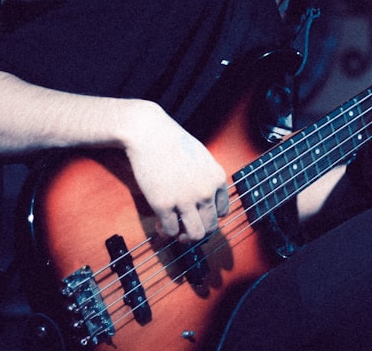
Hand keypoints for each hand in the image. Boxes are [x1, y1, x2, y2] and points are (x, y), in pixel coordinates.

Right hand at [124, 102, 229, 242]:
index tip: (197, 215)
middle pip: (211, 227)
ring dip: (185, 237)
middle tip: (185, 228)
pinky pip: (171, 231)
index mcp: (218, 179)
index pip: (222, 212)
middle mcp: (206, 191)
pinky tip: (159, 225)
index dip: (209, 216)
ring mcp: (185, 199)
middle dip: (198, 230)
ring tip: (176, 231)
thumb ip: (208, 179)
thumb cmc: (173, 142)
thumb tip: (206, 202)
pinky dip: (166, 233)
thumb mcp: (202, 158)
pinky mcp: (164, 204)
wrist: (149, 133)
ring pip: (195, 235)